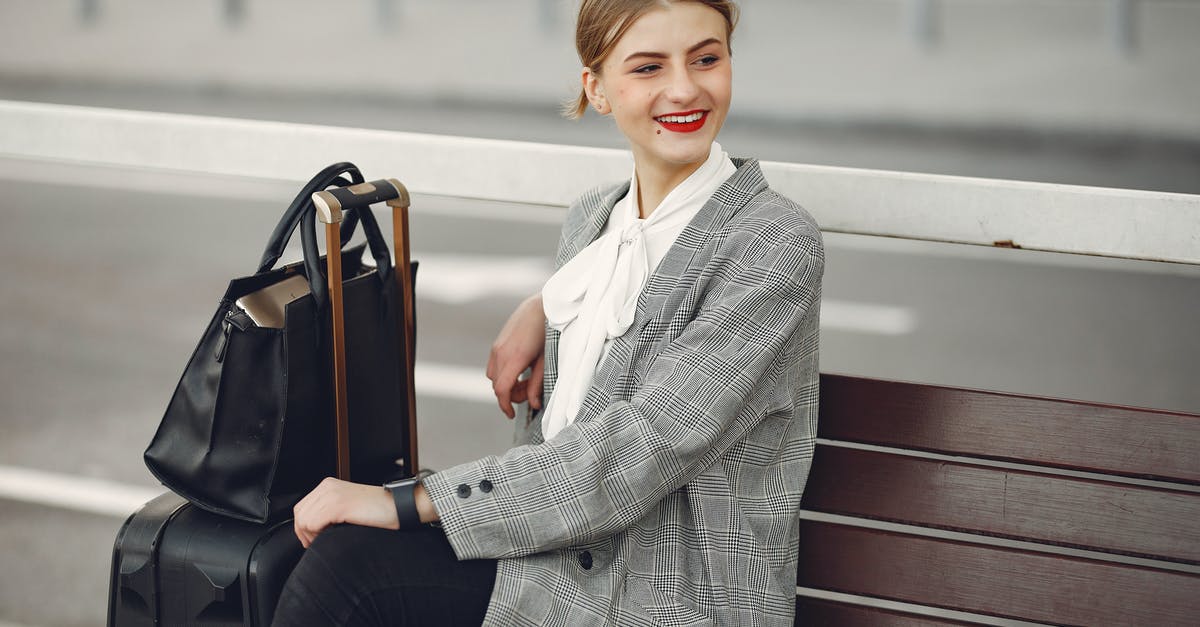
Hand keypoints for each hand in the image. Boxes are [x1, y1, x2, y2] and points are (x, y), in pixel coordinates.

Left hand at [292, 477, 396, 547]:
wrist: (399, 507)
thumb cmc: (379, 511)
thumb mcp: (349, 507)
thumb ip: (330, 511)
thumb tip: (311, 529)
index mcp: (329, 486)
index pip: (301, 508)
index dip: (304, 528)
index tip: (313, 539)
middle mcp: (328, 487)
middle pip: (299, 514)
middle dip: (305, 533)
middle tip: (317, 543)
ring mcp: (332, 494)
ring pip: (304, 521)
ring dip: (312, 536)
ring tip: (326, 540)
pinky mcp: (337, 505)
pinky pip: (312, 523)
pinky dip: (317, 535)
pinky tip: (331, 536)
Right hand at [487, 293, 546, 418]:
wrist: (541, 306)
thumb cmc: (548, 333)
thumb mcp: (546, 361)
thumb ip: (537, 384)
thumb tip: (533, 404)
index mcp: (514, 359)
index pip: (502, 390)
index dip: (505, 406)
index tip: (511, 414)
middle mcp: (500, 353)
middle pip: (497, 385)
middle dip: (510, 394)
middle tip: (528, 392)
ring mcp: (496, 347)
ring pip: (493, 376)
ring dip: (506, 383)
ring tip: (525, 379)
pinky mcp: (497, 343)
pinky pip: (493, 365)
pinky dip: (503, 373)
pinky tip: (519, 368)